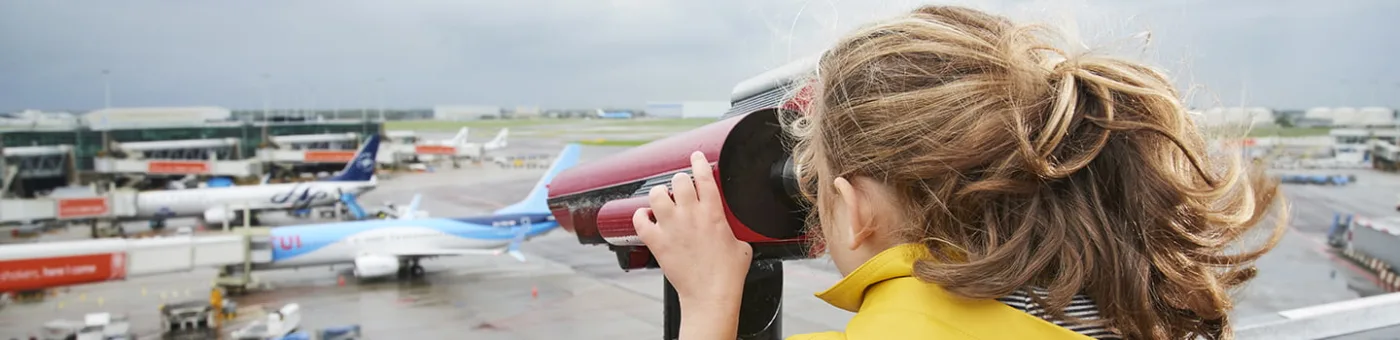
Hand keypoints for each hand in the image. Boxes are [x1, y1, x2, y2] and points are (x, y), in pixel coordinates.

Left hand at [633, 151, 752, 304]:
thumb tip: (732, 231)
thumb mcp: (742, 245)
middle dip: (679, 181)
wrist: (711, 295)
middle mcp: (690, 215)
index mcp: (713, 212)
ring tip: (662, 199)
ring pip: (656, 194)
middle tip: (680, 187)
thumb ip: (733, 231)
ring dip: (659, 194)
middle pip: (678, 180)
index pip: (703, 176)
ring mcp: (671, 227)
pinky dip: (640, 216)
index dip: (698, 161)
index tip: (695, 157)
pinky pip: (639, 221)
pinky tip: (644, 217)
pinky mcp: (657, 242)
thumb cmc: (727, 275)